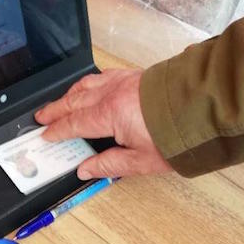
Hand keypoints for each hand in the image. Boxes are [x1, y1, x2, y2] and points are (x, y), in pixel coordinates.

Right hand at [36, 69, 171, 179]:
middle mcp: (111, 94)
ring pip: (86, 85)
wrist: (202, 108)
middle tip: (41, 116)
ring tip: (60, 101)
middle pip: (75, 101)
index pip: (74, 124)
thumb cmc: (175, 136)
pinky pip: (102, 76)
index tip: (45, 135)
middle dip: (56, 109)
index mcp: (109, 115)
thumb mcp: (141, 161)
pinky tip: (89, 85)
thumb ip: (109, 164)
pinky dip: (88, 82)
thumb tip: (85, 169)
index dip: (57, 130)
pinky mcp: (133, 75)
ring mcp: (122, 81)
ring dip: (69, 94)